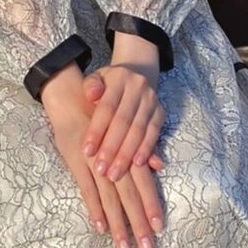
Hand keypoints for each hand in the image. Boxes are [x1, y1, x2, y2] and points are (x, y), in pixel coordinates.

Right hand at [41, 64, 164, 247]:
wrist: (73, 99)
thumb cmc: (103, 115)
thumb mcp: (125, 128)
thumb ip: (142, 147)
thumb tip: (159, 165)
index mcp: (128, 151)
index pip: (144, 183)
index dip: (151, 205)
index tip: (159, 229)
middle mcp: (115, 159)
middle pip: (129, 196)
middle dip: (138, 223)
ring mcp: (95, 162)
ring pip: (110, 199)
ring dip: (118, 225)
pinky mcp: (77, 163)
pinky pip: (87, 190)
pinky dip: (94, 209)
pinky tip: (100, 228)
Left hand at [80, 44, 165, 183]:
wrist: (136, 73)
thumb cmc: (109, 83)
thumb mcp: (96, 78)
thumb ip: (91, 86)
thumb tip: (91, 95)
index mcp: (119, 78)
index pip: (107, 107)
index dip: (97, 130)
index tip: (87, 151)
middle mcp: (138, 87)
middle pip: (123, 121)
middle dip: (111, 148)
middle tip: (101, 169)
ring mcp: (151, 100)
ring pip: (139, 130)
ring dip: (127, 154)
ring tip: (115, 174)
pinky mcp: (160, 112)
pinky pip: (154, 133)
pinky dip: (146, 149)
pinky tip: (137, 164)